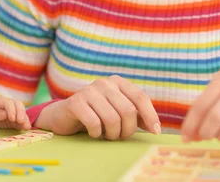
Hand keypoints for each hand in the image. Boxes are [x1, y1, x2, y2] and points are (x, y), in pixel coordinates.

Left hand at [0, 96, 31, 129]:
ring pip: (22, 110)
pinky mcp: (17, 118)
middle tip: (21, 121)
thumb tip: (4, 114)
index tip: (12, 118)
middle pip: (17, 104)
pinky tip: (27, 127)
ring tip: (26, 126)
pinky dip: (26, 122)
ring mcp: (14, 110)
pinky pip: (23, 118)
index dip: (11, 109)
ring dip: (25, 118)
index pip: (8, 102)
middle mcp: (8, 103)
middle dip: (20, 112)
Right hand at [38, 75, 160, 139]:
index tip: (155, 131)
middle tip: (121, 137)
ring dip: (112, 134)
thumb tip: (155, 127)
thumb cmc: (96, 115)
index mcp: (117, 82)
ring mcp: (89, 90)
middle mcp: (104, 83)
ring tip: (107, 136)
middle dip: (128, 130)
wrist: (64, 115)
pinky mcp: (75, 102)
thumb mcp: (118, 112)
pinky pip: (94, 123)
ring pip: (112, 119)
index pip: (140, 97)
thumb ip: (136, 116)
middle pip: (128, 110)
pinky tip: (93, 132)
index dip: (150, 115)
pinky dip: (97, 133)